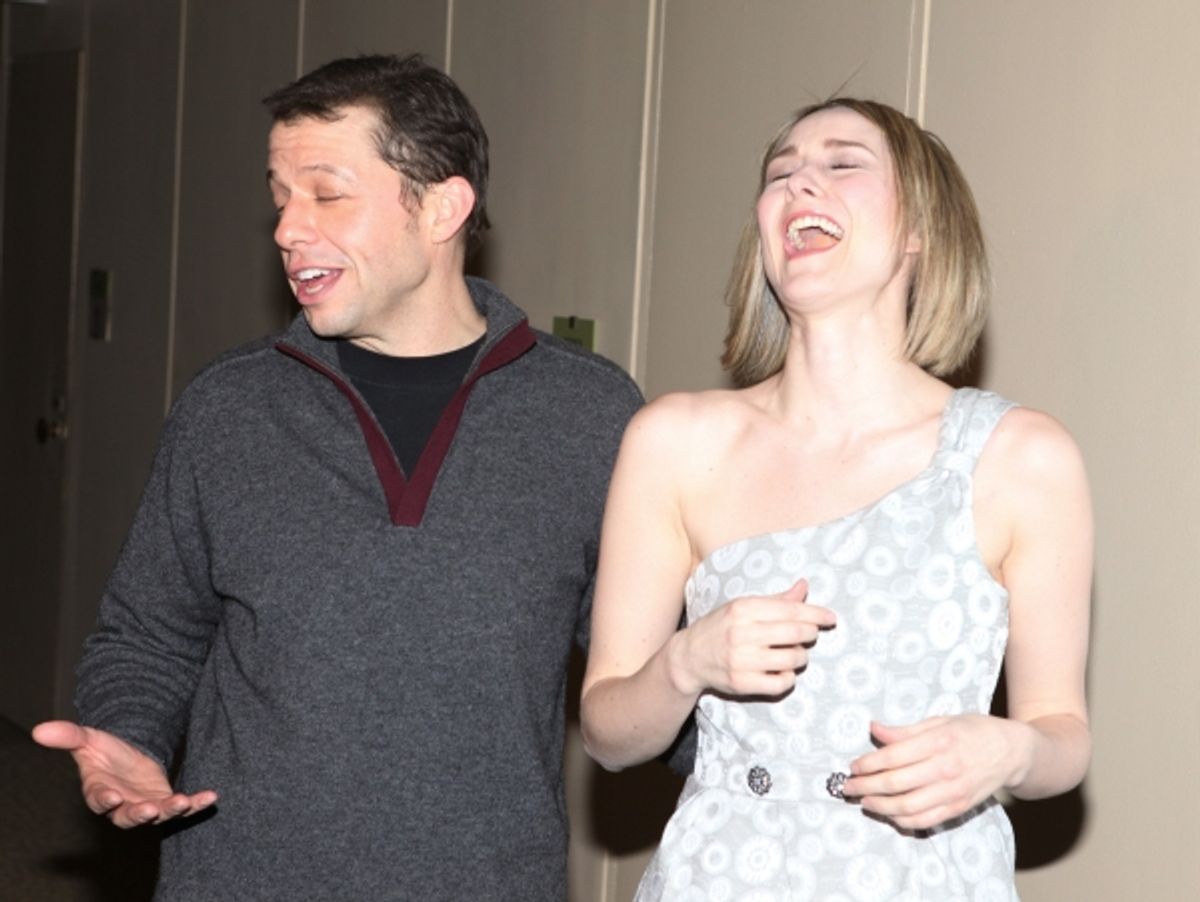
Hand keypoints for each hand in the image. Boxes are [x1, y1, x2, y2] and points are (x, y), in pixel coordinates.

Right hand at [32, 720, 217, 827]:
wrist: (130, 752)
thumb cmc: (105, 750)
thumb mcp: (88, 739)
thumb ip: (69, 736)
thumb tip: (39, 729)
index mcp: (100, 791)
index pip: (100, 799)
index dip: (105, 799)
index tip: (113, 796)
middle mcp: (123, 804)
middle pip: (129, 816)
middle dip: (139, 814)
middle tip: (151, 809)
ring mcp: (147, 805)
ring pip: (158, 816)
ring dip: (171, 811)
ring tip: (183, 802)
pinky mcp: (167, 802)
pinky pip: (183, 807)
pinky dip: (196, 804)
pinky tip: (210, 797)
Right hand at [670, 580, 836, 697]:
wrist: (689, 656)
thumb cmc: (721, 627)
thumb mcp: (743, 607)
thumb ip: (776, 600)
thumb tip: (804, 586)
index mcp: (743, 609)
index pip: (790, 610)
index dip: (816, 614)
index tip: (831, 618)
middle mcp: (742, 633)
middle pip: (796, 633)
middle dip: (810, 634)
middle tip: (809, 635)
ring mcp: (741, 660)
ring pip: (793, 658)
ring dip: (801, 656)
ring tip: (793, 653)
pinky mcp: (742, 683)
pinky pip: (782, 682)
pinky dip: (788, 677)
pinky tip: (781, 670)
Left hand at [842, 716, 1030, 830]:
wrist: (1012, 752)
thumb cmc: (973, 731)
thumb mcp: (940, 721)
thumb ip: (905, 730)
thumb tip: (874, 729)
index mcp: (938, 742)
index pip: (892, 756)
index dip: (867, 763)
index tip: (853, 766)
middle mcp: (945, 768)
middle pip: (895, 783)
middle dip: (865, 786)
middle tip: (848, 787)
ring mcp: (953, 791)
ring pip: (907, 807)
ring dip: (880, 806)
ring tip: (865, 801)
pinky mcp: (959, 807)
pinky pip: (925, 820)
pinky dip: (903, 821)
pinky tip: (889, 814)